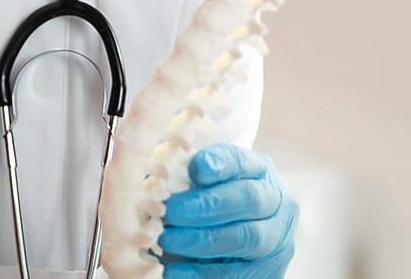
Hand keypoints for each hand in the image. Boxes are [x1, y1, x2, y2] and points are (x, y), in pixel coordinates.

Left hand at [157, 143, 297, 276]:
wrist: (222, 239)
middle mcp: (275, 201)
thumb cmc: (202, 203)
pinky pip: (240, 274)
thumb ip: (182, 176)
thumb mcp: (197, 183)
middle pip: (248, 199)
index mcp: (257, 169)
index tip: (195, 170)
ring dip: (203, 240)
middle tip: (169, 212)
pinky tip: (176, 271)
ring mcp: (277, 237)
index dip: (219, 164)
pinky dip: (204, 273)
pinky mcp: (270, 270)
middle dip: (205, 206)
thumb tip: (152, 178)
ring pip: (248, 237)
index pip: (240, 160)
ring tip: (167, 240)